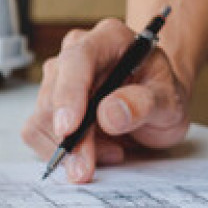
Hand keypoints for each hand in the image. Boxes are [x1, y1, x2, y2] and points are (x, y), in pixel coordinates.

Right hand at [21, 18, 191, 182]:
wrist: (155, 101)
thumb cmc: (161, 93)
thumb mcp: (169, 100)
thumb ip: (144, 104)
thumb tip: (108, 114)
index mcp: (108, 39)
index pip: (77, 60)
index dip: (69, 94)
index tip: (68, 129)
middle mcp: (76, 52)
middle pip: (53, 95)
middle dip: (70, 139)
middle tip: (89, 168)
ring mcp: (59, 77)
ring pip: (41, 118)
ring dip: (70, 147)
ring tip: (111, 151)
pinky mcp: (48, 103)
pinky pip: (38, 132)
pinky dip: (63, 152)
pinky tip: (95, 150)